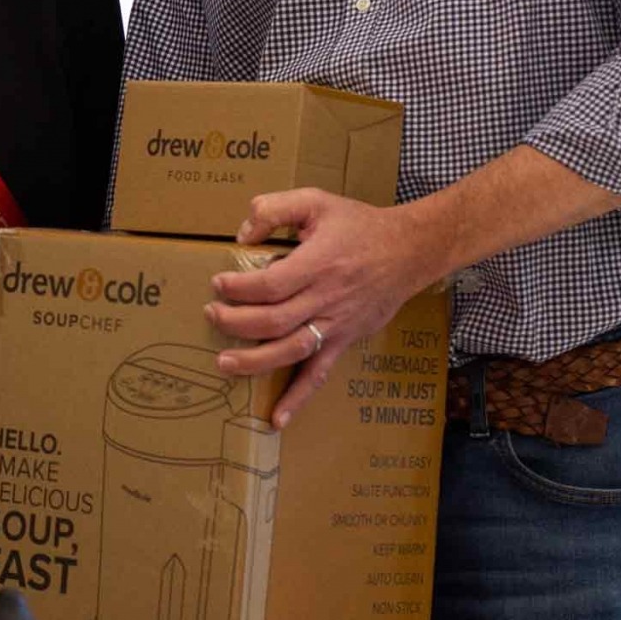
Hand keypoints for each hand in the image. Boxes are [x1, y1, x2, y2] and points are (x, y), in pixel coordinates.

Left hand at [207, 189, 439, 428]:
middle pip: (274, 321)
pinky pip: (319, 373)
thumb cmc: (358, 225)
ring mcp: (336, 324)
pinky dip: (298, 399)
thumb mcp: (316, 200)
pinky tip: (278, 419)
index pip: (270, 285)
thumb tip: (242, 234)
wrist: (409, 250)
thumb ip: (275, 208)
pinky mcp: (344, 340)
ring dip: (255, 363)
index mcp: (318, 263)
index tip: (219, 284)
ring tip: (224, 365)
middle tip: (211, 316)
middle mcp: (326, 298)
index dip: (239, 288)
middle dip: (235, 323)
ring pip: (291, 351)